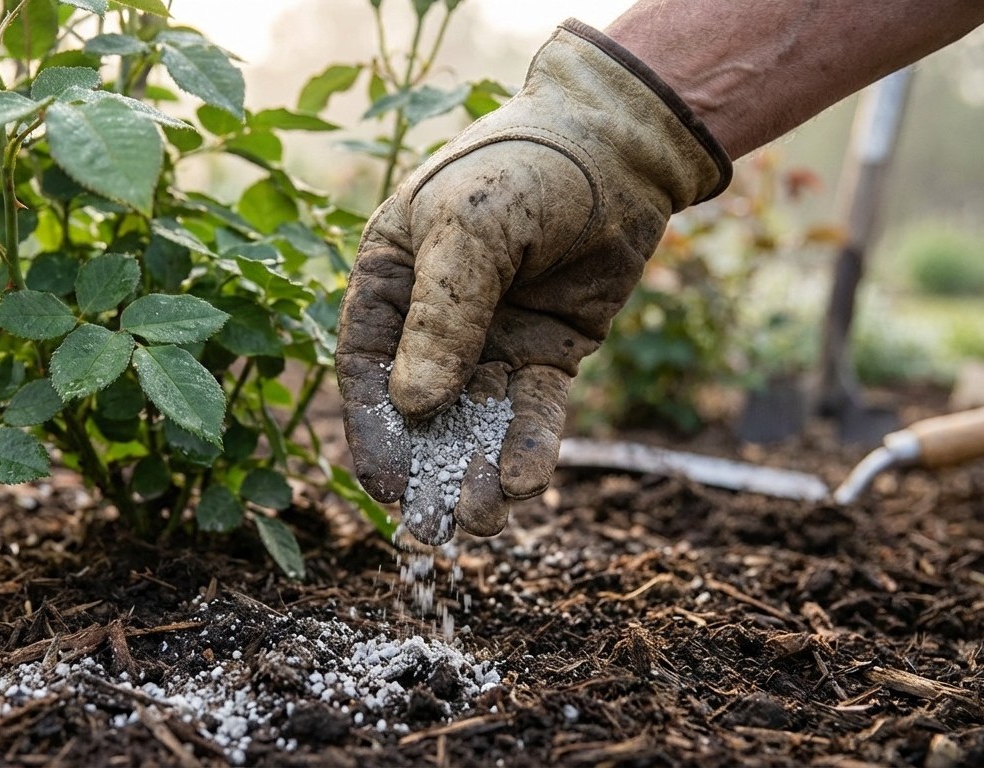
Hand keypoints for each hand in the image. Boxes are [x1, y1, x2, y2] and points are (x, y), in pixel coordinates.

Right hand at [335, 20, 729, 544]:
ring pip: (478, 420)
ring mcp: (491, 340)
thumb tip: (416, 405)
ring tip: (484, 521)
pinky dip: (530, 446)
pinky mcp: (546, 353)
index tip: (383, 486)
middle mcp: (433, 319)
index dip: (372, 430)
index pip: (366, 369)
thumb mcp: (466, 230)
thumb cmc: (520, 169)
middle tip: (432, 527)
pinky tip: (527, 484)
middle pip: (421, 408)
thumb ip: (440, 315)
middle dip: (426, 467)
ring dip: (478, 470)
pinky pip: (534, 410)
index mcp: (389, 282)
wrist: (617, 147)